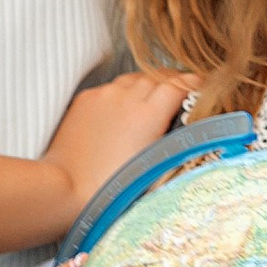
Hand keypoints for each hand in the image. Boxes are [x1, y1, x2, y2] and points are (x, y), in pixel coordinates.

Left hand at [39, 67, 190, 229]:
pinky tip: (120, 111)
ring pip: (133, 79)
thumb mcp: (155, 168)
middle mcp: (127, 97)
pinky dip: (120, 94)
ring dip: (145, 86)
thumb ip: (173, 140)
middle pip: (157, 77)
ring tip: (149, 102)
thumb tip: (186, 129)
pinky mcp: (85, 99)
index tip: (200, 87)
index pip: (180, 85)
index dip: (193, 84)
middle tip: (178, 95)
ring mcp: (104, 95)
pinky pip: (110, 88)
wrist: (66, 188)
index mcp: (149, 114)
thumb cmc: (110, 189)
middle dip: (170, 84)